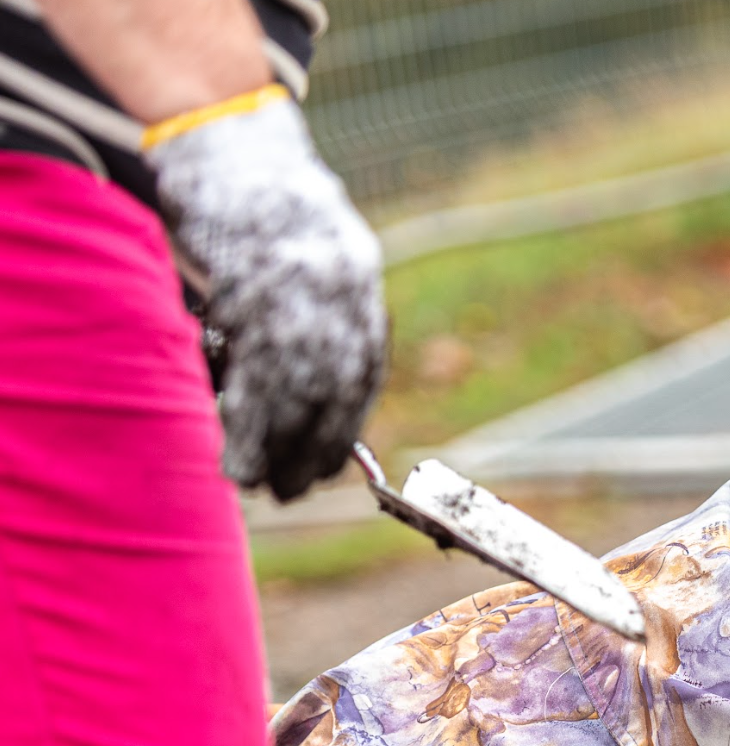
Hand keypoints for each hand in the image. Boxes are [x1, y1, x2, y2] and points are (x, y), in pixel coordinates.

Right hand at [148, 96, 385, 500]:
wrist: (226, 131)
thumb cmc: (261, 198)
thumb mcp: (312, 250)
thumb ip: (323, 308)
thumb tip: (315, 379)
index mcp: (359, 282)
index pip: (364, 373)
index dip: (344, 424)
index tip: (330, 464)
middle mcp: (340, 291)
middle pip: (336, 392)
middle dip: (317, 448)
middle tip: (294, 490)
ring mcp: (298, 289)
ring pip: (294, 392)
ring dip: (277, 448)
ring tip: (257, 486)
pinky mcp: (249, 287)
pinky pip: (252, 374)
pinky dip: (245, 422)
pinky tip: (236, 455)